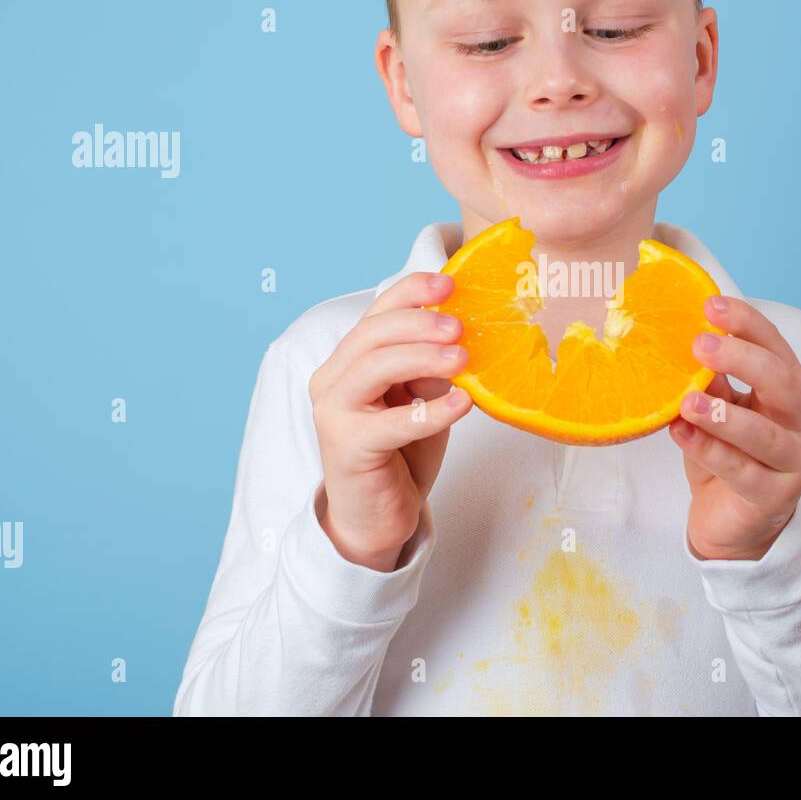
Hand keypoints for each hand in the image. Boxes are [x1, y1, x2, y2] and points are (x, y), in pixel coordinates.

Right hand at [308, 272, 472, 570]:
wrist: (376, 516)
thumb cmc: (400, 453)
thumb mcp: (420, 398)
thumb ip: (431, 368)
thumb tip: (467, 336)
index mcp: (351, 359)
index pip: (378, 312)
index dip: (411, 292)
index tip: (450, 283)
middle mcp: (334, 379)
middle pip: (373, 334)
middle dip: (419, 323)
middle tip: (460, 327)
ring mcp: (335, 412)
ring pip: (374, 368)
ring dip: (422, 358)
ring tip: (463, 359)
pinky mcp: (348, 448)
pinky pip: (392, 423)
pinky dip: (430, 411)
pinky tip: (462, 404)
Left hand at [669, 295, 800, 561]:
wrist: (734, 522)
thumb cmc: (730, 454)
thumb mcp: (720, 408)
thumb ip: (713, 379)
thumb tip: (686, 337)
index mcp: (793, 389)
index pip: (775, 346)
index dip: (746, 323)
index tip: (710, 305)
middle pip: (783, 383)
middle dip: (742, 360)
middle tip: (699, 345)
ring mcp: (794, 461)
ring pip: (764, 434)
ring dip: (723, 415)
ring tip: (686, 400)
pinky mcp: (774, 497)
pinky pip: (741, 471)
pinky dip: (708, 451)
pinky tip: (680, 434)